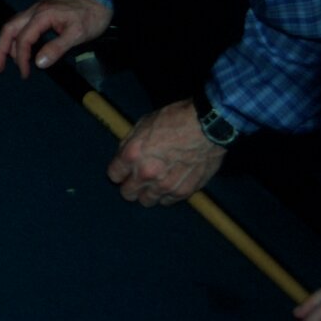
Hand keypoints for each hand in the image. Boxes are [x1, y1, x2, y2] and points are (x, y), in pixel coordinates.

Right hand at [0, 0, 110, 78]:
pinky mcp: (42, 10)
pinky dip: (18, 37)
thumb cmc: (91, 16)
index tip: (25, 73)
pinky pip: (23, 24)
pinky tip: (22, 48)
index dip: (21, 58)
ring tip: (8, 62)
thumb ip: (57, 48)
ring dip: (8, 43)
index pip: (24, 38)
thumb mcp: (78, 34)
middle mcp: (35, 9)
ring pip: (14, 25)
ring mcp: (37, 8)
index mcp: (43, 15)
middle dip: (1, 48)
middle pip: (9, 28)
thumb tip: (38, 63)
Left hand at [106, 99, 225, 205]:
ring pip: (148, 201)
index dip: (119, 172)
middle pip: (128, 194)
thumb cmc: (174, 119)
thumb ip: (130, 144)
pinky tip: (171, 183)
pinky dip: (167, 194)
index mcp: (132, 155)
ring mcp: (165, 186)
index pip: (114, 175)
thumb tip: (124, 157)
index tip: (124, 170)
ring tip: (155, 183)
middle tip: (138, 179)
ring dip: (148, 193)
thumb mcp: (143, 124)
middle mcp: (146, 174)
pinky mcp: (184, 192)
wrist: (207, 126)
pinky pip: (168, 201)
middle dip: (130, 186)